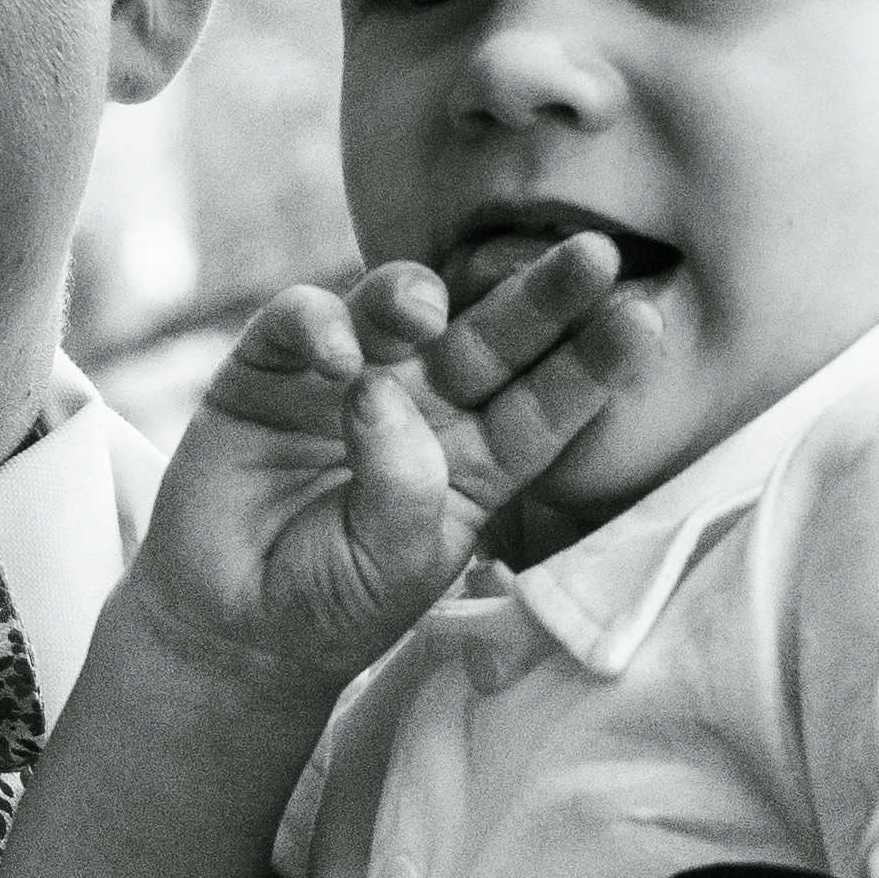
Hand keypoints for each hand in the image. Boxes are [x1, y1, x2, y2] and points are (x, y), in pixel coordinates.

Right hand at [117, 247, 627, 693]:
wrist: (234, 624)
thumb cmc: (334, 598)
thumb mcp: (395, 567)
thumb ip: (405, 488)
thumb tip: (378, 391)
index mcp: (479, 460)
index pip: (545, 404)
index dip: (591, 364)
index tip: (643, 322)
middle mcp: (425, 404)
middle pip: (492, 337)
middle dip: (541, 295)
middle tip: (593, 253)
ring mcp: (352, 376)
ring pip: (398, 308)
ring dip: (416, 296)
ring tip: (424, 314)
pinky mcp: (274, 366)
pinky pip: (304, 319)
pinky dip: (319, 325)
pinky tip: (333, 357)